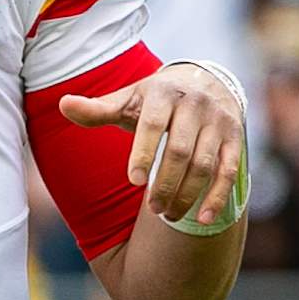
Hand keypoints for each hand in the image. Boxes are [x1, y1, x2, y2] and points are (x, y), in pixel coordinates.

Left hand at [59, 60, 244, 227]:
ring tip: (167, 215)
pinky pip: (229, 171)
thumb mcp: (128, 99)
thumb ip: (97, 109)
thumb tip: (63, 104)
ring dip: (187, 194)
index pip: (153, 124)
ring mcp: (219, 121)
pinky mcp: (235, 138)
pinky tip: (202, 219)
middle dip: (165, 182)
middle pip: (180, 150)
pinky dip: (217, 197)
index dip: (143, 152)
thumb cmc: (156, 99)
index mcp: (164, 92)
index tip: (133, 181)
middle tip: (151, 208)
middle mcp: (195, 104)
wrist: (206, 80)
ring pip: (204, 164)